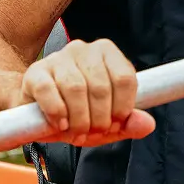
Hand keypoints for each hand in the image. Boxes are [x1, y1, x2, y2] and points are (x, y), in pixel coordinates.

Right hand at [17, 38, 155, 146]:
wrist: (35, 108)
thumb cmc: (75, 112)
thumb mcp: (105, 121)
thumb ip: (128, 123)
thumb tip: (148, 125)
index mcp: (106, 53)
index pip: (125, 78)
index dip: (122, 108)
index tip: (115, 125)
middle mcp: (83, 49)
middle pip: (101, 86)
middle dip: (100, 118)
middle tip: (94, 134)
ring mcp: (58, 58)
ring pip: (76, 88)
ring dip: (79, 119)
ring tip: (78, 133)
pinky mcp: (36, 72)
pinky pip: (49, 91)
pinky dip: (57, 112)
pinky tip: (60, 125)